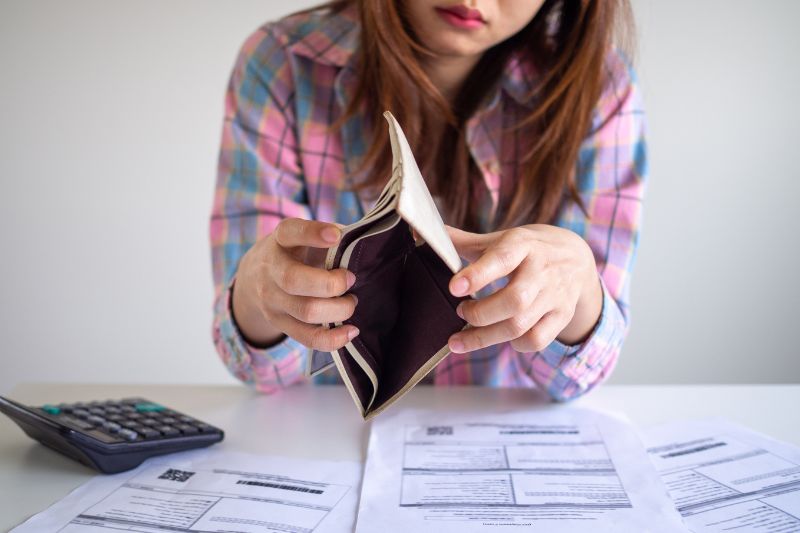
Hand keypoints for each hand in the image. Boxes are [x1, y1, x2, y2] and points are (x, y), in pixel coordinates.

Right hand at [231, 218, 358, 350]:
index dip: (312, 233)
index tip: (335, 235)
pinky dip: (333, 338)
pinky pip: (307, 337)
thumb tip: (365, 245)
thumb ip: (332, 236)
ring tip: (351, 301)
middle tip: (350, 279)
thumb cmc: (296, 252)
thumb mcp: (306, 236)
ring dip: (338, 309)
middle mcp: (270, 269)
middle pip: (294, 280)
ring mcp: (272, 299)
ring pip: (305, 311)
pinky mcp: (280, 323)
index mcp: (280, 240)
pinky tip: (351, 330)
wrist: (254, 277)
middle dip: (331, 283)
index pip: (290, 232)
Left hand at [445, 224, 602, 353]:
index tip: (454, 287)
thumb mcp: (502, 238)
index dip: (477, 275)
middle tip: (460, 312)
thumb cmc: (529, 248)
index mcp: (523, 244)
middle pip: (514, 301)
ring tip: (461, 338)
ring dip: (486, 337)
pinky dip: (514, 345)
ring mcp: (555, 295)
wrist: (578, 258)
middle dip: (480, 314)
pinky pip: (537, 340)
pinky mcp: (562, 316)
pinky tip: (500, 337)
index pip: (502, 259)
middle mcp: (542, 270)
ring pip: (521, 325)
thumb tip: (423, 232)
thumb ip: (464, 242)